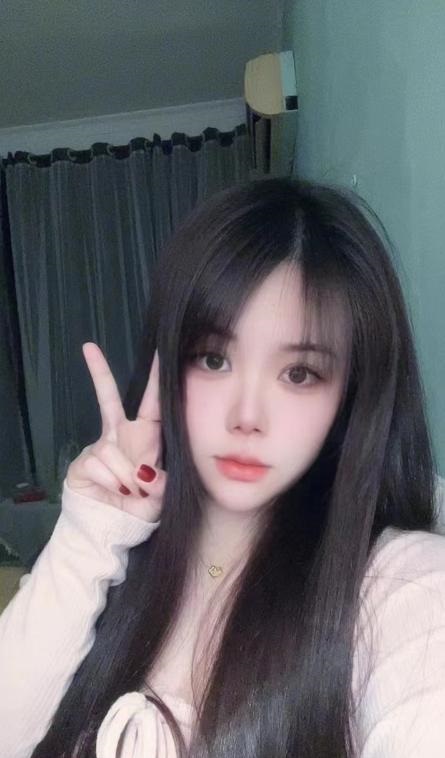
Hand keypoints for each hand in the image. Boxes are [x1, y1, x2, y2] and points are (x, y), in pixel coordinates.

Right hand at [66, 342, 165, 522]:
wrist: (111, 531)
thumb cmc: (138, 510)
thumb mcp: (161, 497)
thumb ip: (162, 483)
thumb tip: (143, 473)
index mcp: (146, 439)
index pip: (154, 405)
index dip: (157, 380)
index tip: (162, 352)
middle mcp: (120, 437)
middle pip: (109, 399)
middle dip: (98, 372)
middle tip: (89, 348)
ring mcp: (99, 447)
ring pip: (112, 451)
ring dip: (125, 477)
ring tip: (130, 492)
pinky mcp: (82, 462)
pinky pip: (99, 464)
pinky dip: (112, 483)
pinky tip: (115, 492)